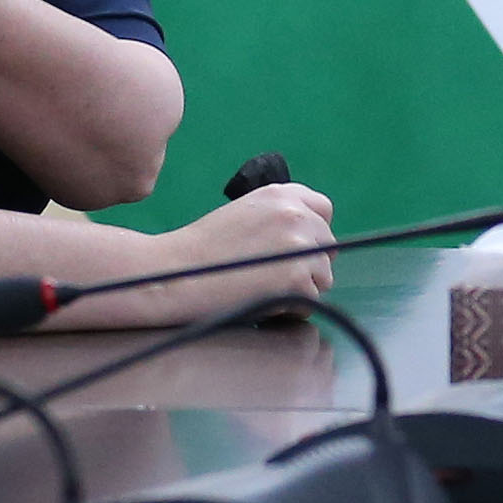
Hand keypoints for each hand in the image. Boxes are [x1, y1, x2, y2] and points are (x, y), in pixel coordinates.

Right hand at [161, 182, 334, 303]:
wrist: (175, 274)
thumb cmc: (202, 251)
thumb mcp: (244, 215)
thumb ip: (278, 219)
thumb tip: (311, 241)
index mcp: (280, 194)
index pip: (323, 209)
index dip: (313, 232)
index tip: (297, 249)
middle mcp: (295, 214)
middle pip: (327, 246)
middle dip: (307, 264)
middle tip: (271, 277)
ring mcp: (299, 245)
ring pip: (323, 276)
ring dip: (300, 288)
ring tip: (262, 288)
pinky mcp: (297, 277)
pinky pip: (312, 300)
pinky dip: (291, 309)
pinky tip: (261, 301)